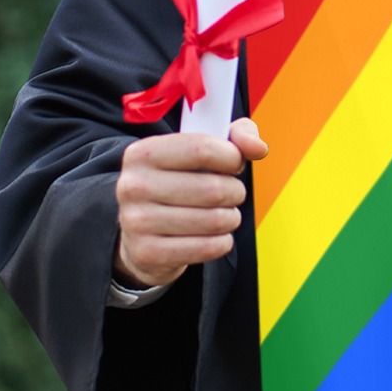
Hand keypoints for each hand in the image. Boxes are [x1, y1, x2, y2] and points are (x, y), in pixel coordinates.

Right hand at [113, 117, 268, 288]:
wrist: (141, 234)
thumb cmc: (179, 184)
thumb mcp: (201, 150)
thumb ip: (236, 137)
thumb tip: (258, 147)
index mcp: (143, 153)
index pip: (202, 149)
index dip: (232, 157)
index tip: (234, 163)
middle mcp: (133, 186)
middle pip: (213, 189)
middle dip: (235, 191)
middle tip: (231, 193)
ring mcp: (136, 222)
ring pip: (214, 220)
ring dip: (231, 218)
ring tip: (222, 214)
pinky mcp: (148, 253)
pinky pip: (208, 247)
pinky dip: (222, 242)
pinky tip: (213, 236)